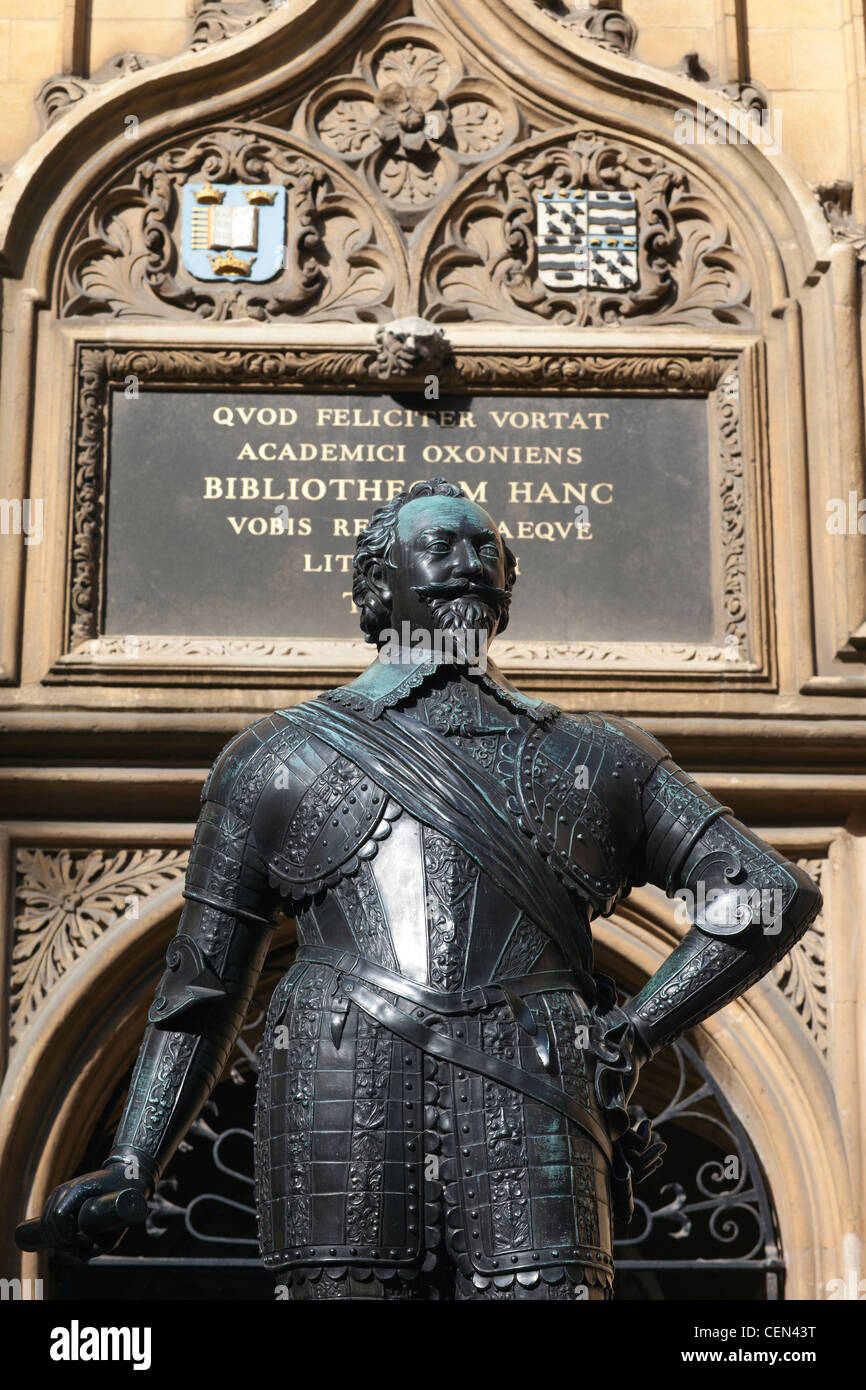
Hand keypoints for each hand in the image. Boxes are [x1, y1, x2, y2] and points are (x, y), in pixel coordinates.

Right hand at [16, 1163, 150, 1259]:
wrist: (121, 1177)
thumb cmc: (122, 1197)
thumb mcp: (120, 1220)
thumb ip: (103, 1243)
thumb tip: (82, 1257)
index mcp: (78, 1189)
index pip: (58, 1216)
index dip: (68, 1235)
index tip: (86, 1241)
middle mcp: (64, 1190)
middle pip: (49, 1223)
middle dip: (63, 1241)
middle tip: (84, 1245)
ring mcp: (58, 1194)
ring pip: (45, 1224)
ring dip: (59, 1240)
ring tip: (79, 1243)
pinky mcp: (57, 1200)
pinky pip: (47, 1222)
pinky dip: (56, 1234)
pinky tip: (72, 1239)